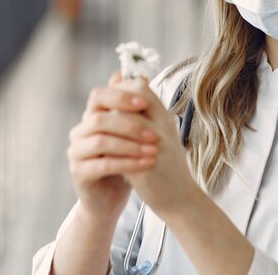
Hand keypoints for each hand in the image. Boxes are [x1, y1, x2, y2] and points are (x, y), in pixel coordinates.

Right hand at [66, 71, 160, 221]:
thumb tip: (142, 75)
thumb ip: (136, 107)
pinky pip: (102, 164)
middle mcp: (80, 131)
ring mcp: (76, 151)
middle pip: (99, 117)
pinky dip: (127, 163)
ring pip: (101, 141)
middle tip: (156, 134)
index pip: (99, 95)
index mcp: (93, 115)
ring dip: (131, 145)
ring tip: (154, 151)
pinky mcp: (79, 173)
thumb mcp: (136, 132)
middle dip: (130, 124)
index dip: (120, 97)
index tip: (145, 104)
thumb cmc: (126, 160)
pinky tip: (146, 164)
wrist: (114, 197)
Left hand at [111, 78, 198, 219]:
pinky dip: (109, 150)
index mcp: (165, 117)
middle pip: (133, 100)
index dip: (120, 91)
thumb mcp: (156, 133)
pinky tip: (101, 155)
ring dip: (107, 127)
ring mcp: (158, 144)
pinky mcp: (149, 165)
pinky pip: (123, 150)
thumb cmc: (165, 164)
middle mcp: (164, 126)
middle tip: (97, 117)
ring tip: (98, 136)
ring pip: (126, 121)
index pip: (141, 87)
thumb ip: (138, 110)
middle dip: (109, 107)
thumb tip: (117, 80)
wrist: (180, 197)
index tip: (108, 105)